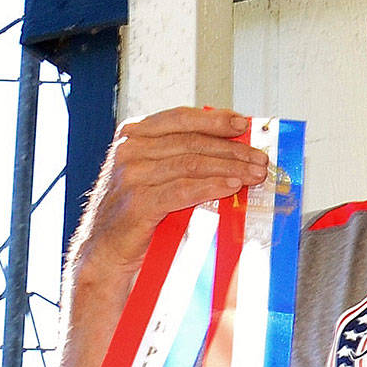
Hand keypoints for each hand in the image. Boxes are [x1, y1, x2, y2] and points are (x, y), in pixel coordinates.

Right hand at [75, 107, 268, 273]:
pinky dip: (212, 187)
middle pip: (193, 143)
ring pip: (192, 164)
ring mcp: (131, 176)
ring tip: (255, 175)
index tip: (243, 124)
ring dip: (230, 168)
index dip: (215, 120)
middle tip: (260, 159)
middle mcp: (130, 150)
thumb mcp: (155, 172)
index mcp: (134, 134)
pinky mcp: (138, 203)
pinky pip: (183, 191)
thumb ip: (181, 153)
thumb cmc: (137, 208)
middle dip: (233, 150)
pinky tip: (232, 187)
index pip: (181, 118)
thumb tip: (231, 143)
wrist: (106, 248)